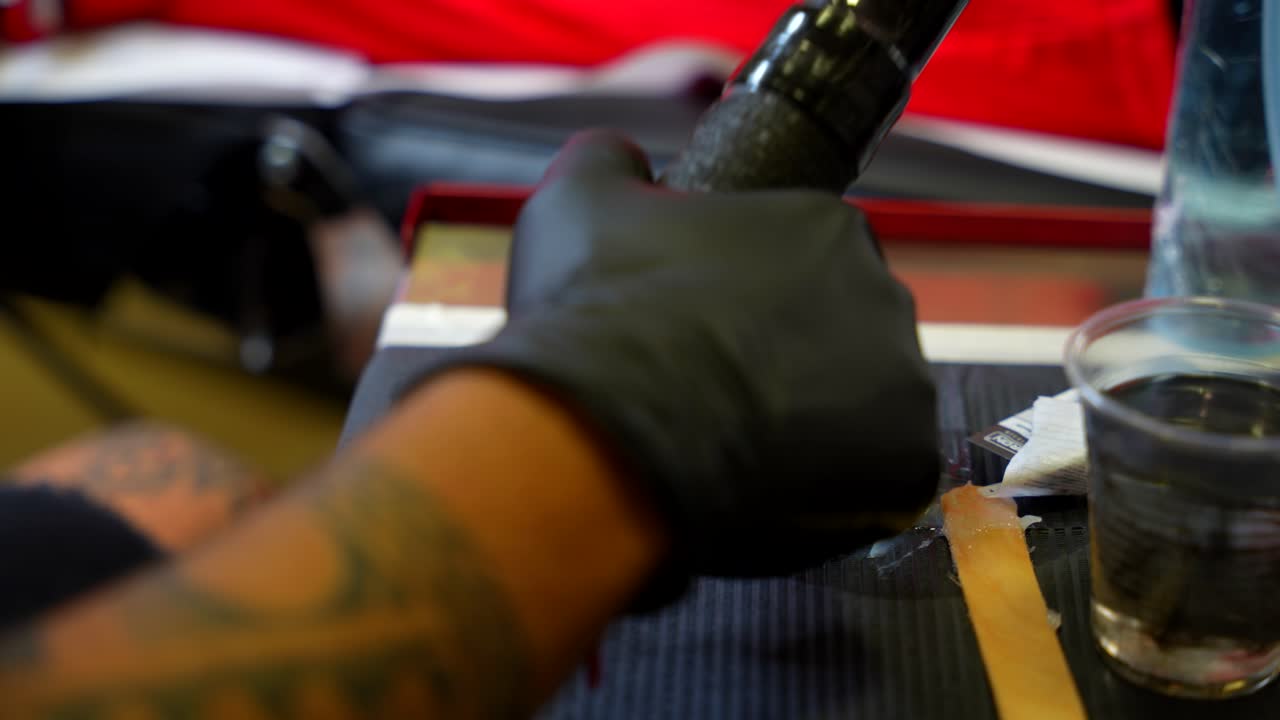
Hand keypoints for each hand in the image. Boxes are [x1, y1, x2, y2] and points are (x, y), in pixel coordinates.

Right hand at [423, 131, 937, 582]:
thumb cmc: (596, 315)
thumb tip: (620, 156)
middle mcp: (883, 295)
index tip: (710, 333)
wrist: (606, 432)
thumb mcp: (578, 202)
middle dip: (793, 363)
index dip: (755, 303)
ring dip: (817, 427)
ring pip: (866, 410)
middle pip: (845, 334)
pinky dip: (835, 493)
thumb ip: (610, 161)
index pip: (808, 262)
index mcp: (824, 228)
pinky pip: (878, 481)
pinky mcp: (905, 467)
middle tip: (722, 395)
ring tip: (740, 448)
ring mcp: (903, 385)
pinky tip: (769, 487)